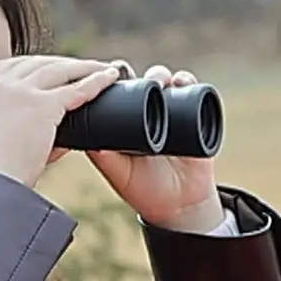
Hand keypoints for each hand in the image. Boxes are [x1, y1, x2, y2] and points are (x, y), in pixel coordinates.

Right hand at [0, 54, 125, 186]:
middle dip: (66, 63)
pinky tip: (110, 78)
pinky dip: (97, 81)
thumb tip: (62, 136)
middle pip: (40, 63)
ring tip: (104, 68)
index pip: (17, 66)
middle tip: (87, 67)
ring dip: (85, 67)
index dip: (42, 65)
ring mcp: (20, 91)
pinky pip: (76, 89)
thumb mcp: (1, 138)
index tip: (58, 68)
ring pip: (60, 69)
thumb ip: (25, 128)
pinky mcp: (41, 105)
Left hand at [86, 64, 222, 232]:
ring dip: (162, 75)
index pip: (120, 91)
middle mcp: (150, 112)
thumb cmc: (145, 190)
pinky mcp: (196, 116)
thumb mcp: (119, 174)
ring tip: (159, 82)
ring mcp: (173, 112)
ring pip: (167, 82)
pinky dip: (188, 82)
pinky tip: (182, 83)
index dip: (115, 79)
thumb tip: (84, 137)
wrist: (180, 206)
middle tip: (133, 76)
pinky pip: (193, 92)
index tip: (110, 75)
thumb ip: (103, 157)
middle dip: (136, 74)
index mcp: (127, 120)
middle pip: (144, 81)